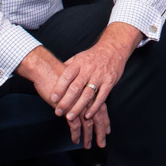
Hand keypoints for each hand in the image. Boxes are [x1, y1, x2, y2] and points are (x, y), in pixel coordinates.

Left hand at [48, 27, 136, 144]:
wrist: (113, 48)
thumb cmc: (93, 55)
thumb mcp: (78, 57)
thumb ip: (68, 67)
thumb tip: (54, 75)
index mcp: (79, 63)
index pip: (67, 76)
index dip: (59, 87)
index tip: (53, 98)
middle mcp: (88, 70)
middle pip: (75, 88)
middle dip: (66, 101)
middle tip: (58, 112)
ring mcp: (100, 76)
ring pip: (87, 95)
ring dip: (78, 107)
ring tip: (70, 117)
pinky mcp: (110, 82)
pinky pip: (101, 97)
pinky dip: (94, 107)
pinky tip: (87, 115)